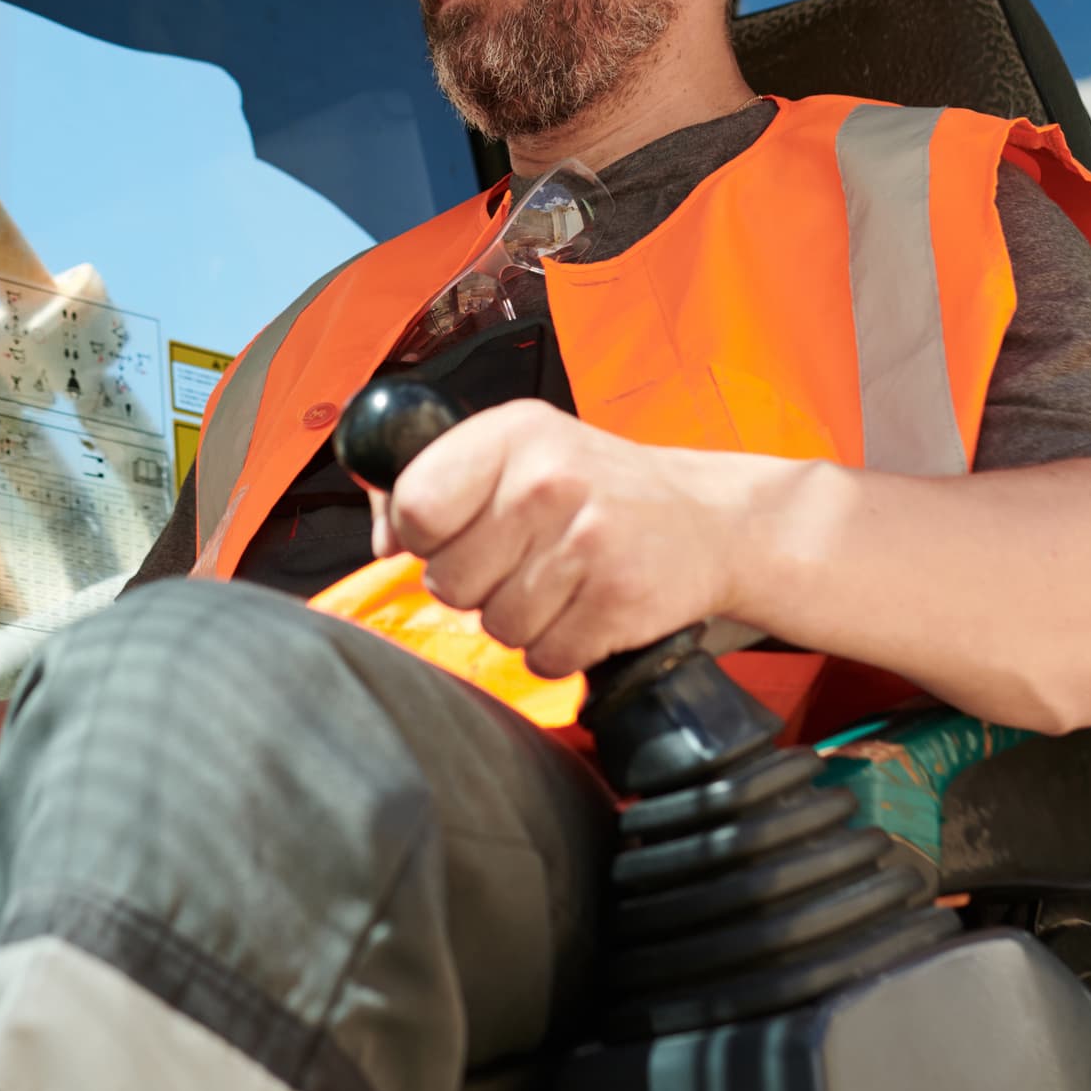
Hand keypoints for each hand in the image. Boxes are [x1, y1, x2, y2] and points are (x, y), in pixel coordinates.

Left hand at [374, 398, 755, 678]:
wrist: (710, 521)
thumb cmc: (600, 489)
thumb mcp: (523, 452)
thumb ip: (437, 481)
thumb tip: (380, 539)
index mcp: (514, 434)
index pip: (415, 507)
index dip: (424, 537)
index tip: (456, 534)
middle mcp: (549, 480)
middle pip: (447, 581)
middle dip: (477, 585)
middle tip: (525, 559)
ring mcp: (588, 541)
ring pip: (495, 625)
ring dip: (522, 618)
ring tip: (562, 581)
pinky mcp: (618, 600)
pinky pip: (544, 656)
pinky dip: (562, 646)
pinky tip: (588, 607)